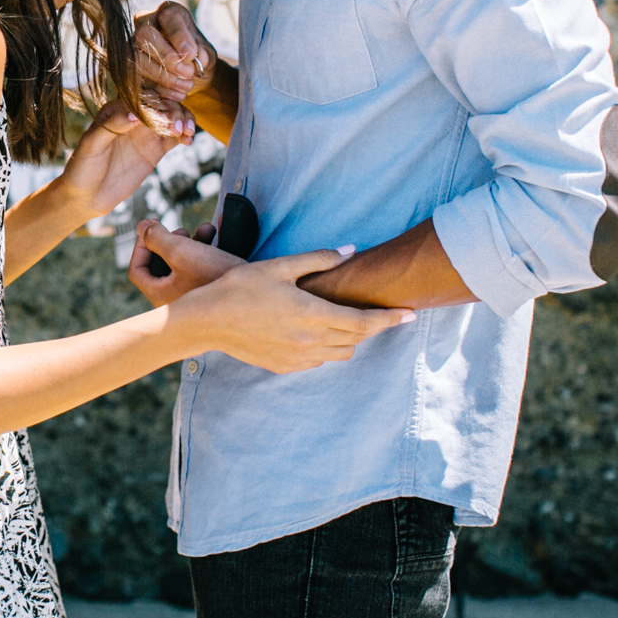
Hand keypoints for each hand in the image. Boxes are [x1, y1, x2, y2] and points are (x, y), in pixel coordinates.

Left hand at [55, 99, 194, 219]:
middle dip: (174, 112)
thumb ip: (112, 126)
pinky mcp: (154, 149)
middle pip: (162, 104)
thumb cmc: (82, 167)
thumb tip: (134, 114)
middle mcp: (133, 117)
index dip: (157, 104)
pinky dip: (184, 136)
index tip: (165, 118)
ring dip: (184, 120)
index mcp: (116, 109)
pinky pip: (174, 138)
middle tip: (179, 128)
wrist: (86, 196)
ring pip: (172, 118)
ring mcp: (145, 133)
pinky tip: (188, 141)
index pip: (142, 98)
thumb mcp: (92, 145)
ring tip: (188, 133)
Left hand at [129, 220, 229, 306]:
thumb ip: (156, 238)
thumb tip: (140, 227)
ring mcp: (195, 300)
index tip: (153, 230)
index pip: (137, 270)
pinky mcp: (212, 295)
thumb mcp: (181, 251)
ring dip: (193, 242)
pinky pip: (202, 270)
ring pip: (184, 265)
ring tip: (206, 229)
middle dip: (171, 241)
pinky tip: (219, 234)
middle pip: (161, 266)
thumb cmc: (214, 278)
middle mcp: (175, 302)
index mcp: (160, 296)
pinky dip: (207, 252)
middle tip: (181, 231)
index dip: (141, 246)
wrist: (256, 299)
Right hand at [134, 1, 218, 103]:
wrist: (189, 76)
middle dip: (166, 57)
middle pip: (144, 35)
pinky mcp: (127, 68)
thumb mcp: (206, 54)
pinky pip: (134, 79)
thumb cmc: (197, 57)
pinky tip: (176, 96)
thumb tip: (198, 57)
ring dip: (162, 76)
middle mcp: (145, 24)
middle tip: (188, 73)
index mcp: (169, 13)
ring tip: (186, 87)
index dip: (179, 36)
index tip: (191, 54)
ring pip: (136, 58)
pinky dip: (157, 90)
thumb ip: (204, 54)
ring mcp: (131, 45)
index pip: (168, 17)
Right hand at [171, 246, 413, 373]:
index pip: (364, 322)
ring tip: (345, 320)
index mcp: (313, 315)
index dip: (390, 319)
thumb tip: (350, 251)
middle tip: (383, 312)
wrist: (207, 321)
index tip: (410, 315)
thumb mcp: (279, 267)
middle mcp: (310, 341)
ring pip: (341, 353)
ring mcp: (298, 358)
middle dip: (374, 326)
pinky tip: (315, 331)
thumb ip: (317, 260)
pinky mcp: (285, 366)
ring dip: (350, 339)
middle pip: (357, 339)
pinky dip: (326, 347)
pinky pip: (318, 360)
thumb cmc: (240, 288)